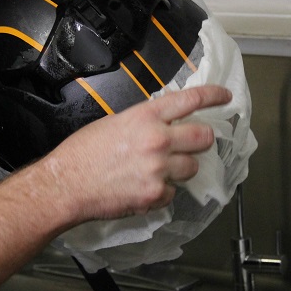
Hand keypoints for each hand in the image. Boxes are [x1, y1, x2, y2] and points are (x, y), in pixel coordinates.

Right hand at [38, 85, 231, 223]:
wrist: (66, 184)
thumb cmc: (82, 153)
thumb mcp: (114, 123)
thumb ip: (143, 122)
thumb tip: (162, 125)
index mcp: (145, 116)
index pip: (190, 100)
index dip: (213, 96)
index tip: (225, 97)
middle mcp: (157, 140)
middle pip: (204, 138)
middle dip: (201, 140)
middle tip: (192, 144)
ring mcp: (159, 169)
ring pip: (192, 168)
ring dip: (181, 168)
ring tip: (157, 170)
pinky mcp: (156, 195)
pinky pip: (173, 192)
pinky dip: (163, 191)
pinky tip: (142, 188)